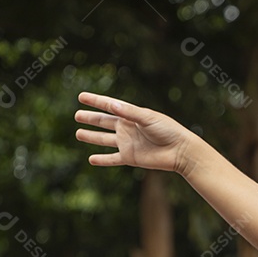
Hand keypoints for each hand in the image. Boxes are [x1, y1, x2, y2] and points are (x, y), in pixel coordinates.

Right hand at [75, 92, 195, 173]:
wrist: (180, 151)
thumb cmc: (168, 131)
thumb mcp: (148, 118)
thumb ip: (130, 112)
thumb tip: (111, 105)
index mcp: (131, 115)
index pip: (109, 106)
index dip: (95, 101)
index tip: (81, 96)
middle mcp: (127, 128)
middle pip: (104, 122)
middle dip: (90, 118)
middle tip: (77, 115)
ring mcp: (127, 143)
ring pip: (104, 139)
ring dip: (91, 137)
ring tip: (78, 134)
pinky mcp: (130, 158)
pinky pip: (112, 159)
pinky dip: (102, 160)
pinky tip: (91, 159)